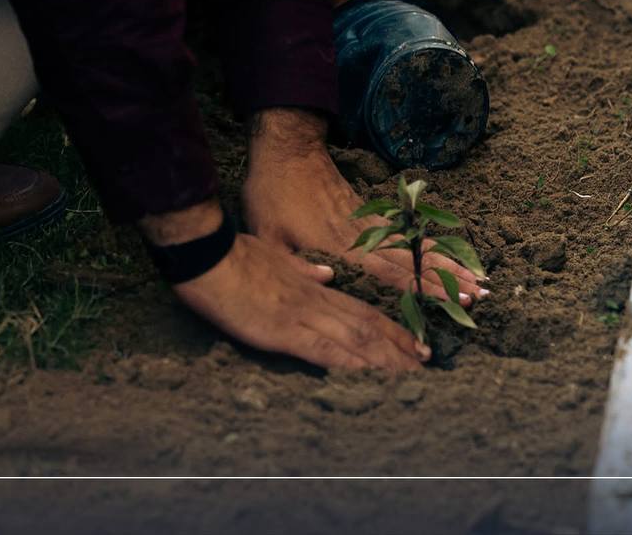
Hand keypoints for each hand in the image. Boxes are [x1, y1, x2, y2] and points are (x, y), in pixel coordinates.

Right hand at [173, 233, 428, 368]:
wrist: (206, 254)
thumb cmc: (232, 254)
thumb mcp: (274, 253)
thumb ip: (303, 267)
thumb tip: (327, 273)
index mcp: (312, 285)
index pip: (361, 308)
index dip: (390, 326)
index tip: (413, 341)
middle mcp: (314, 300)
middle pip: (367, 325)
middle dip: (398, 346)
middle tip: (426, 364)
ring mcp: (301, 315)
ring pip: (354, 338)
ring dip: (386, 358)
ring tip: (411, 374)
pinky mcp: (283, 330)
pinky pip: (324, 350)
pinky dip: (350, 364)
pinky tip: (368, 377)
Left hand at [242, 109, 486, 303]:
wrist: (287, 150)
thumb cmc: (272, 196)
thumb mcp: (268, 235)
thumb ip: (294, 265)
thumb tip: (329, 283)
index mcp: (339, 247)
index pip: (389, 275)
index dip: (422, 290)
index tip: (453, 301)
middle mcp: (363, 236)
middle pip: (413, 262)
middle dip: (448, 281)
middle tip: (481, 296)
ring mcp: (370, 222)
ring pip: (415, 247)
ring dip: (448, 263)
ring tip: (478, 278)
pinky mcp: (370, 212)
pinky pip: (406, 231)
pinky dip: (430, 244)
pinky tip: (447, 252)